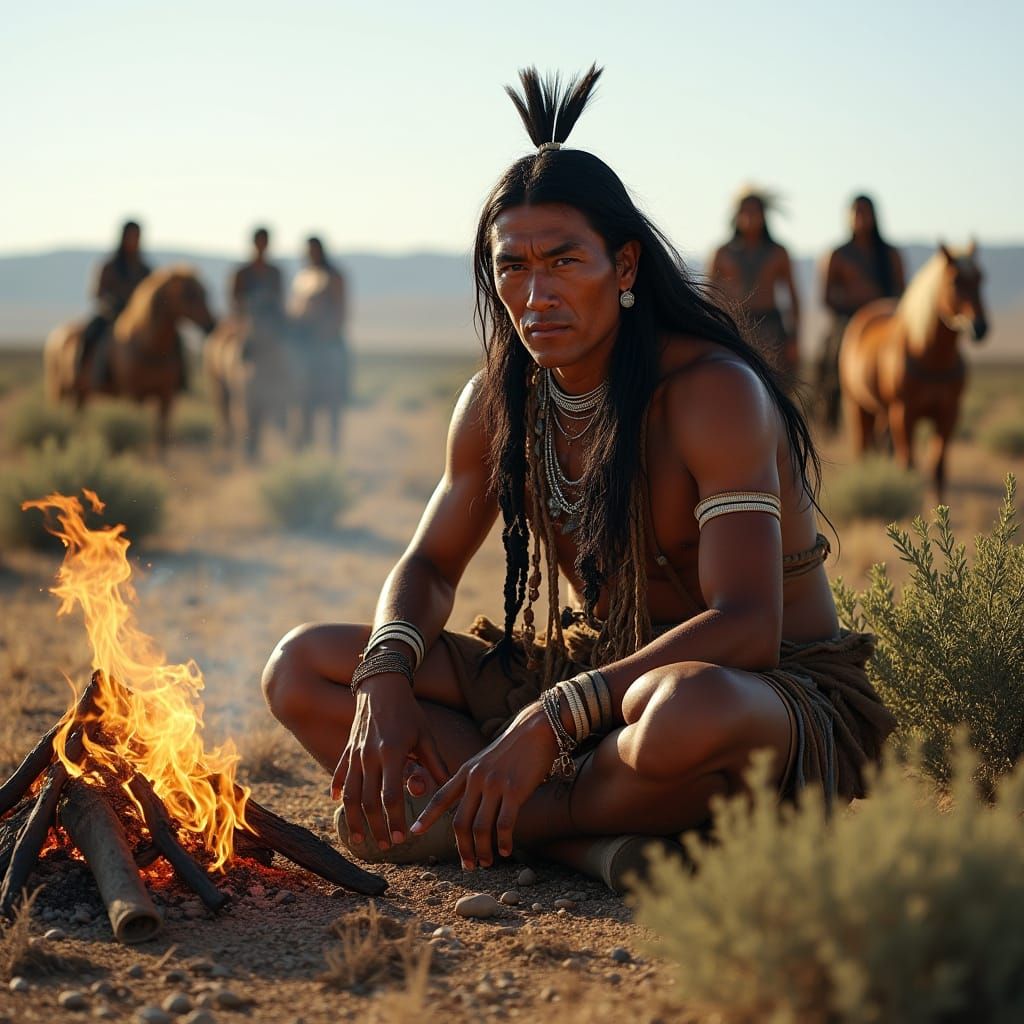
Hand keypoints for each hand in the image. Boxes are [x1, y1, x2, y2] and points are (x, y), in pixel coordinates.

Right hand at [332, 674, 447, 849]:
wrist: (382, 686)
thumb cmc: (409, 712)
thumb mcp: (426, 736)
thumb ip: (435, 764)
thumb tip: (449, 791)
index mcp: (393, 753)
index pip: (391, 797)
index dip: (395, 820)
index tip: (402, 838)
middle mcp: (370, 756)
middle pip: (369, 802)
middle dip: (376, 827)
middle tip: (386, 846)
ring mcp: (356, 753)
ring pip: (350, 795)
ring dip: (354, 819)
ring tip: (359, 838)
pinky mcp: (348, 749)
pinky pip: (340, 774)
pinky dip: (338, 790)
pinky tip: (337, 803)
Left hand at [409, 701, 557, 869]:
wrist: (536, 729)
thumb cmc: (513, 747)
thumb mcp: (485, 760)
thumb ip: (474, 780)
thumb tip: (468, 807)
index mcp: (465, 772)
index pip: (440, 798)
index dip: (426, 817)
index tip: (414, 833)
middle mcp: (475, 779)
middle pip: (460, 822)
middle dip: (462, 847)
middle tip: (468, 865)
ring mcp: (494, 785)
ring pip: (481, 827)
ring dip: (483, 850)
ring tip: (487, 862)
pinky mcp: (514, 790)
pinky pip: (504, 824)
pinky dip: (503, 842)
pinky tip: (506, 850)